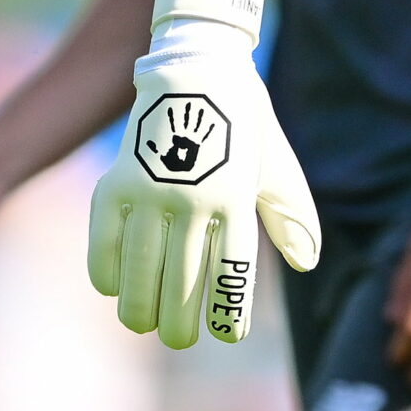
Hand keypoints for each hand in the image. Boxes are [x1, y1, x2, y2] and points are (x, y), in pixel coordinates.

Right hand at [88, 0, 319, 349]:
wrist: (197, 72)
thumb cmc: (245, 127)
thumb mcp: (276, 167)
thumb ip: (291, 216)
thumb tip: (307, 264)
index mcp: (237, 198)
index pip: (232, 272)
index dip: (228, 311)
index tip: (226, 335)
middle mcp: (194, 199)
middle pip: (183, 281)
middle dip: (181, 321)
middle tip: (181, 338)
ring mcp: (150, 192)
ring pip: (140, 271)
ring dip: (141, 307)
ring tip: (145, 323)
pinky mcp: (115, 185)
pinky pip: (102, 244)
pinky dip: (106, 272)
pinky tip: (115, 287)